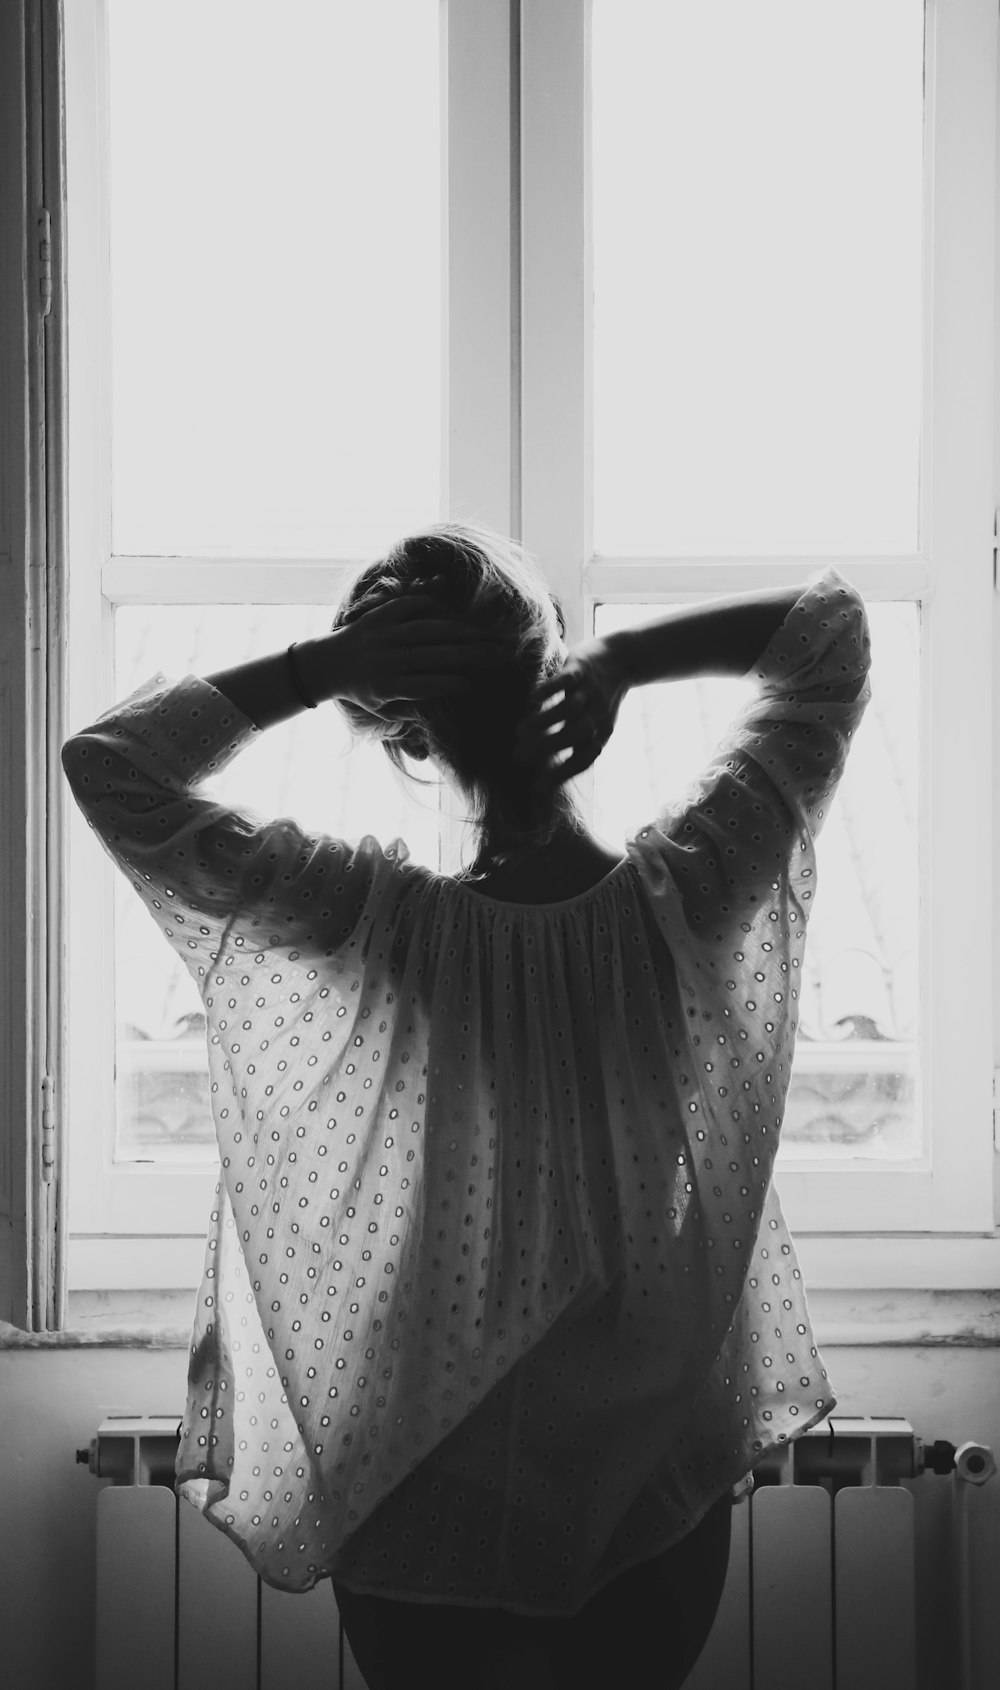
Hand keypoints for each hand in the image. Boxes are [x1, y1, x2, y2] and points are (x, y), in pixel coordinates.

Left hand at [331, 585, 510, 714]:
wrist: (326, 663)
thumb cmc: (362, 692)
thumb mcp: (382, 711)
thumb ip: (410, 712)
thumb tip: (442, 711)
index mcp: (385, 686)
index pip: (427, 685)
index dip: (452, 684)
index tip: (474, 684)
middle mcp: (384, 658)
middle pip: (434, 655)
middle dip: (469, 655)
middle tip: (496, 655)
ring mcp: (383, 633)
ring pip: (428, 629)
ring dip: (461, 631)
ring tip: (485, 635)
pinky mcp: (380, 614)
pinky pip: (412, 606)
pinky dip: (436, 608)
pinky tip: (456, 615)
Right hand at [513, 635, 628, 785]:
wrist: (622, 659)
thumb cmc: (600, 698)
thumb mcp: (596, 724)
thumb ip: (578, 742)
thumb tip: (552, 768)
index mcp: (601, 732)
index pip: (583, 759)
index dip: (562, 773)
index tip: (538, 787)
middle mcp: (597, 714)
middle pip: (572, 735)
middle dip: (545, 747)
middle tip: (518, 756)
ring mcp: (590, 691)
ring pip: (567, 710)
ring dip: (543, 722)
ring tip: (519, 732)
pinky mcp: (582, 668)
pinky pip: (567, 680)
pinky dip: (551, 689)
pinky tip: (534, 697)